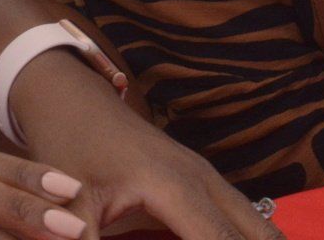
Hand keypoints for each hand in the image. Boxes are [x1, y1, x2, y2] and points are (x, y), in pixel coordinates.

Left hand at [13, 51, 283, 239]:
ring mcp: (206, 176)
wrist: (71, 99)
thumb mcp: (70, 205)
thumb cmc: (68, 147)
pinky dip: (253, 239)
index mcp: (175, 187)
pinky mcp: (202, 180)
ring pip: (256, 225)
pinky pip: (242, 217)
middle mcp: (202, 180)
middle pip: (255, 235)